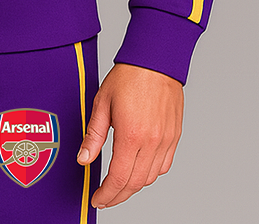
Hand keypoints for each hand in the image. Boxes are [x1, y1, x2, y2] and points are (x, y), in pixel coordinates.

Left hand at [76, 62, 182, 207]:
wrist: (156, 60)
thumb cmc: (128, 76)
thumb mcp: (102, 103)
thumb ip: (93, 135)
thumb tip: (83, 158)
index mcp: (131, 134)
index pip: (118, 178)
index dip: (107, 194)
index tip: (98, 198)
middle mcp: (151, 141)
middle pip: (135, 183)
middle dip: (119, 195)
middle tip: (106, 197)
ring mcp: (166, 140)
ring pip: (150, 177)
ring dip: (134, 185)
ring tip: (120, 183)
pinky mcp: (175, 136)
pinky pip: (164, 165)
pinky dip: (151, 173)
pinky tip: (139, 169)